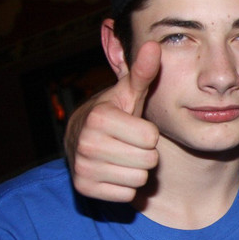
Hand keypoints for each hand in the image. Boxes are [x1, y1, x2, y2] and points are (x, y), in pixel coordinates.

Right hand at [68, 41, 161, 201]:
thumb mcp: (130, 94)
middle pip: (148, 161)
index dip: (148, 134)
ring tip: (122, 155)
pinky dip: (125, 186)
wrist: (83, 139)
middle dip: (144, 153)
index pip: (151, 138)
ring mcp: (83, 167)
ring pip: (139, 179)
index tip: (134, 127)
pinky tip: (114, 170)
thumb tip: (155, 45)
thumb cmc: (116, 114)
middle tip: (129, 143)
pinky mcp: (84, 188)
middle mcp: (86, 142)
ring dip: (136, 170)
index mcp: (100, 117)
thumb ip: (143, 73)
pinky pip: (126, 195)